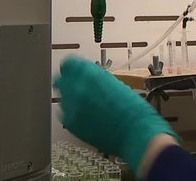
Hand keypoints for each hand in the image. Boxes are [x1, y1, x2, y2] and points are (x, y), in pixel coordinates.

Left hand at [54, 56, 178, 175]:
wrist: (134, 132)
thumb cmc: (132, 108)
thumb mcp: (115, 84)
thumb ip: (96, 79)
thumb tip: (88, 78)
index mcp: (90, 74)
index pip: (69, 64)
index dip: (74, 68)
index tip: (76, 71)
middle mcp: (77, 88)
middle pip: (61, 80)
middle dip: (69, 83)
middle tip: (79, 88)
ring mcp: (71, 107)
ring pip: (62, 98)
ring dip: (71, 99)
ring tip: (87, 105)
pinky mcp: (70, 124)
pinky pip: (65, 114)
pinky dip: (73, 114)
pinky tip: (87, 117)